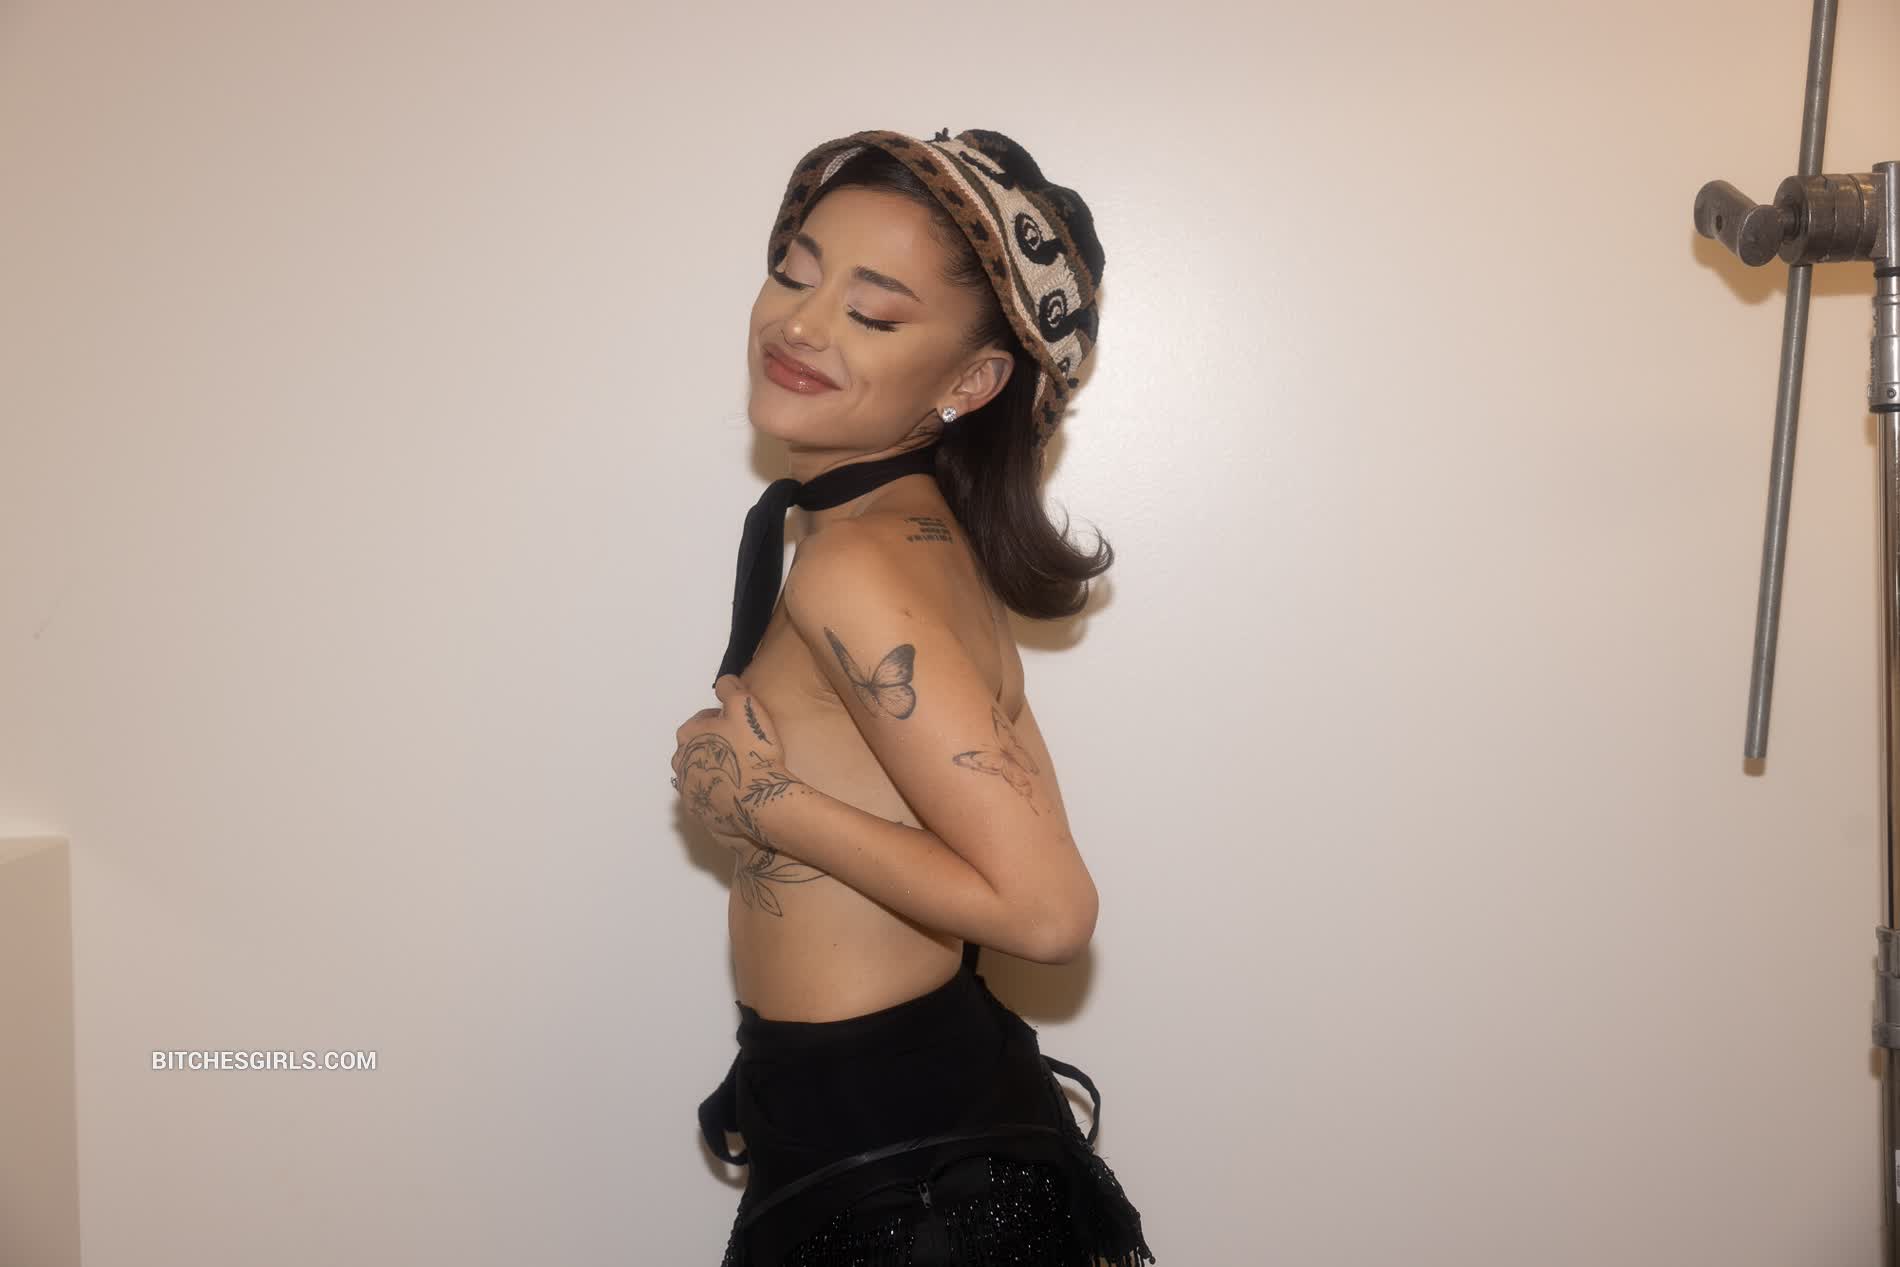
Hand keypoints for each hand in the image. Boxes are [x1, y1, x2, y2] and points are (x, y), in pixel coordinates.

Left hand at [670, 674, 792, 843]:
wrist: (759, 801)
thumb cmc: (751, 750)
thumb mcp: (745, 706)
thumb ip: (730, 688)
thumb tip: (723, 682)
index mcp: (687, 735)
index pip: (701, 720)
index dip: (721, 719)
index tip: (739, 725)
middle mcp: (680, 762)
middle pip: (695, 747)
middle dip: (712, 745)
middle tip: (739, 748)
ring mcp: (687, 791)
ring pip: (697, 773)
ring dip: (711, 770)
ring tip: (737, 773)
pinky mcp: (699, 813)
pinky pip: (705, 798)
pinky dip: (716, 794)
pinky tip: (735, 794)